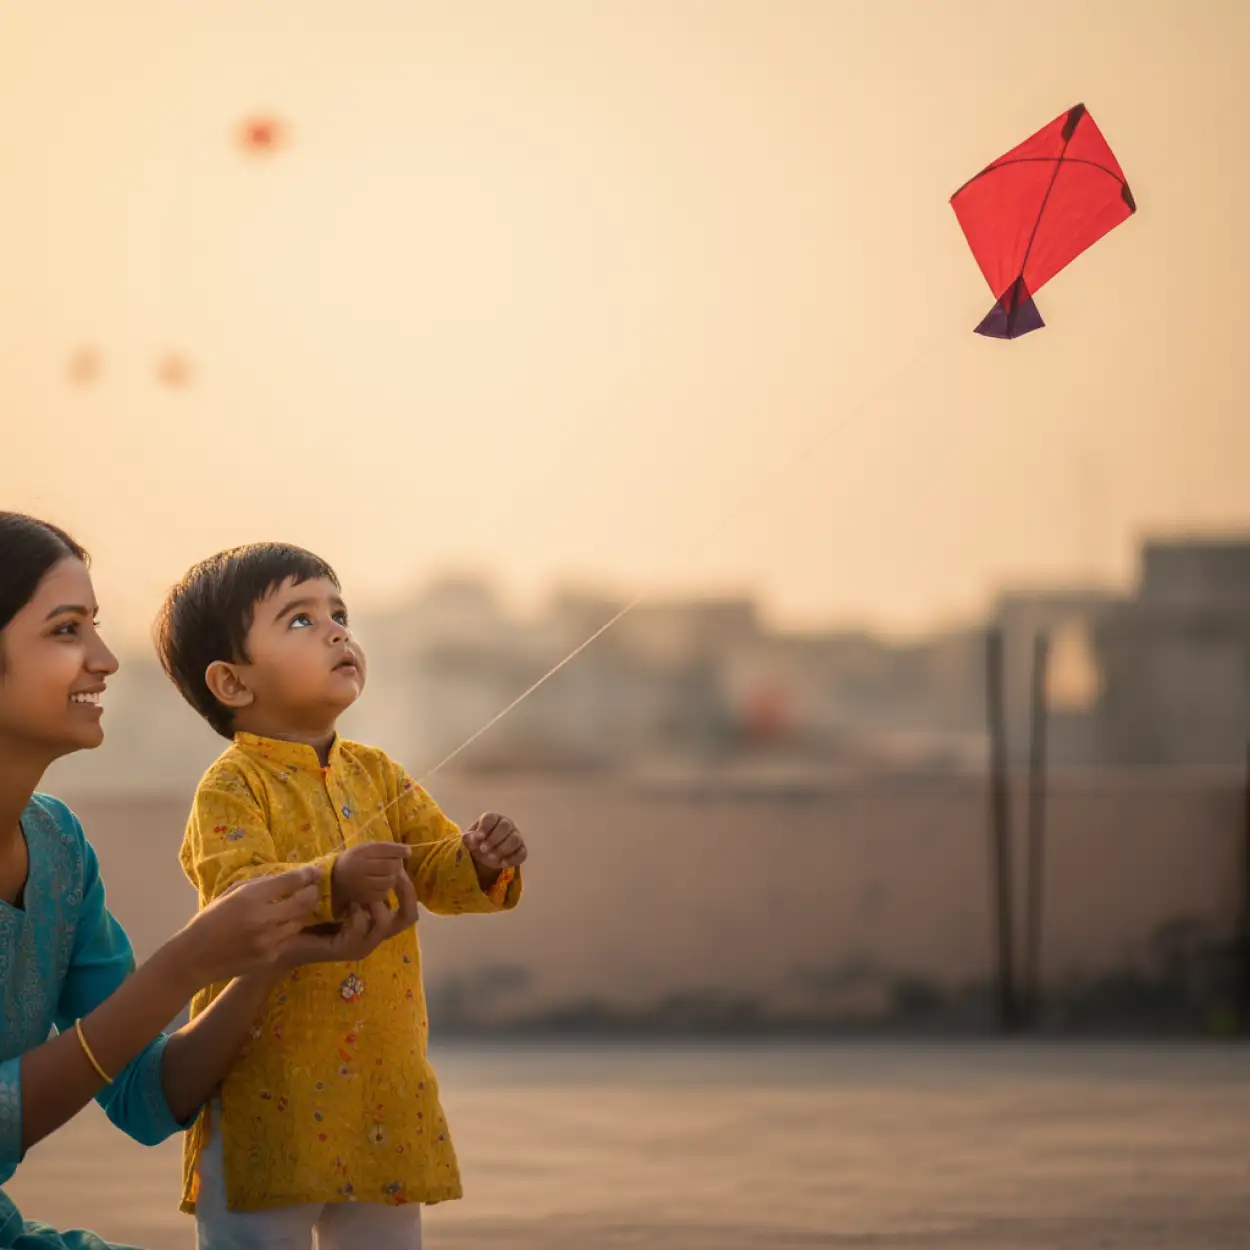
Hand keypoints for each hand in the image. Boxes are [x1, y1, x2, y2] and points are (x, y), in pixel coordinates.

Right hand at [175, 867, 320, 988]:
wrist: (194, 958)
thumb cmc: (210, 920)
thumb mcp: (231, 894)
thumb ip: (260, 885)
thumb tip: (286, 877)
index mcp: (250, 898)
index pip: (290, 882)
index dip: (306, 874)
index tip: (313, 871)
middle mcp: (263, 919)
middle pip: (303, 902)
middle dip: (312, 893)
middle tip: (313, 888)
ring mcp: (268, 941)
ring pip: (299, 922)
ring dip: (301, 913)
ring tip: (297, 906)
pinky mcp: (270, 957)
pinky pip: (288, 939)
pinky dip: (288, 931)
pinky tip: (281, 927)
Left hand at [285, 875, 418, 966]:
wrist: (285, 939)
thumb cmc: (314, 915)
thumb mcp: (344, 895)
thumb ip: (363, 887)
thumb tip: (384, 862)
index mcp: (376, 924)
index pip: (409, 912)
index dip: (408, 889)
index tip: (399, 868)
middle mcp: (374, 936)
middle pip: (408, 919)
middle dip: (404, 894)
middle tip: (394, 876)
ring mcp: (361, 945)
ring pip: (385, 923)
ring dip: (377, 902)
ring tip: (362, 892)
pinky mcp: (344, 950)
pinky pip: (360, 928)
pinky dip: (356, 913)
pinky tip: (346, 903)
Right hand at [331, 840, 411, 912]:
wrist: (334, 878)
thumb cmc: (355, 859)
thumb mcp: (365, 848)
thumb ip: (384, 848)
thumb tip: (407, 851)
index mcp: (361, 852)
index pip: (384, 850)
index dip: (399, 850)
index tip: (408, 851)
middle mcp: (360, 867)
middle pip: (389, 866)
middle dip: (397, 865)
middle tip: (396, 864)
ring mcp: (361, 884)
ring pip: (388, 881)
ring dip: (393, 877)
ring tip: (388, 874)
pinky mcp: (362, 897)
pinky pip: (382, 894)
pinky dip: (385, 889)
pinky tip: (381, 884)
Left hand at [462, 812, 526, 876]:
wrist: (486, 855)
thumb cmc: (478, 842)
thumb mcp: (470, 840)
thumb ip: (468, 838)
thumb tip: (470, 838)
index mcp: (493, 818)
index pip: (491, 818)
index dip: (485, 827)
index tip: (478, 838)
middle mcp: (507, 824)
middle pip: (505, 826)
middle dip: (494, 839)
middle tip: (483, 849)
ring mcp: (516, 836)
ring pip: (515, 839)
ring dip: (503, 849)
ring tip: (491, 857)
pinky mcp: (521, 850)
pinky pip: (521, 853)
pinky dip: (513, 859)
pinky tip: (502, 864)